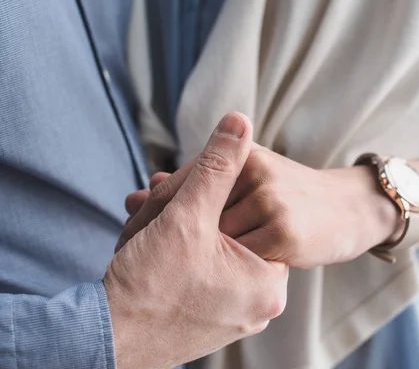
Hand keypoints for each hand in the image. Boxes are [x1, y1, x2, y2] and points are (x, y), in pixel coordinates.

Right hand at [104, 113, 287, 368]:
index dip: (209, 196)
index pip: (250, 215)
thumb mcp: (186, 216)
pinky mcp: (210, 321)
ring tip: (141, 227)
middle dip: (186, 212)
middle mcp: (260, 305)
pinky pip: (201, 275)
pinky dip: (176, 256)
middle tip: (149, 204)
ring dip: (176, 230)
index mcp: (269, 283)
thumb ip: (217, 166)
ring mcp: (235, 315)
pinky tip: (147, 246)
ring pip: (210, 252)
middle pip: (228, 234)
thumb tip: (240, 121)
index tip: (177, 198)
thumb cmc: (148, 286)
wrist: (105, 342)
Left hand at [121, 145, 398, 269]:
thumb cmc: (292, 196)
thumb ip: (209, 180)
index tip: (137, 216)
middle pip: (195, 204)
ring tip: (171, 258)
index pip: (191, 176)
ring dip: (190, 248)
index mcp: (247, 155)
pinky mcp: (285, 234)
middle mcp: (258, 171)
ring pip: (214, 233)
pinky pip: (238, 257)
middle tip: (143, 239)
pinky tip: (215, 271)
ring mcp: (272, 202)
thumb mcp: (252, 178)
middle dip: (168, 223)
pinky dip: (225, 266)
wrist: (348, 209)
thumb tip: (149, 186)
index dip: (160, 200)